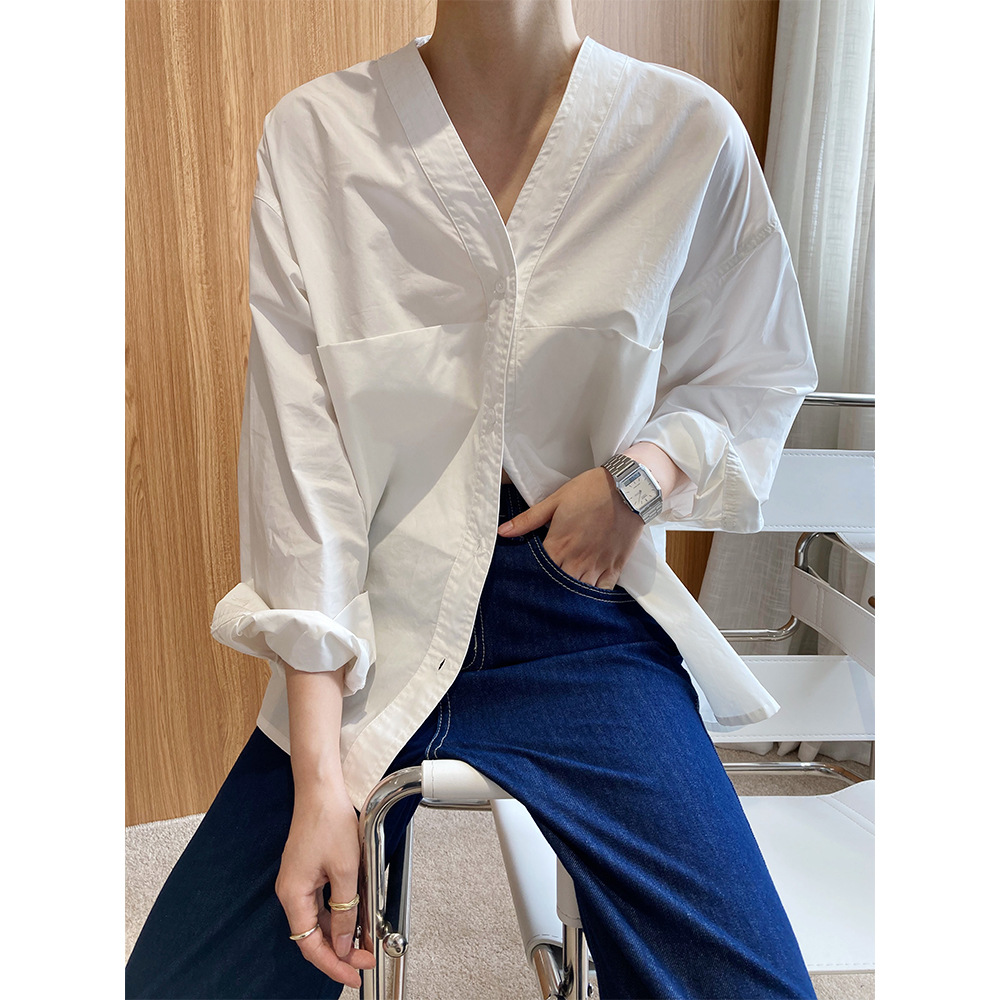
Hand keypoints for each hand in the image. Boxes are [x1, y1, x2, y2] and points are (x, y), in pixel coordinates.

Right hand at [275, 783, 375, 987]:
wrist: (321, 789)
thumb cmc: (329, 820)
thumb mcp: (346, 871)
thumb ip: (345, 912)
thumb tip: (342, 943)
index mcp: (294, 895)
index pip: (310, 945)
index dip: (332, 964)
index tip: (353, 975)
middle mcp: (291, 892)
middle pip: (313, 936)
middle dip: (339, 952)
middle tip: (364, 961)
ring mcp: (299, 882)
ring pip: (319, 920)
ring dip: (341, 933)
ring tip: (365, 942)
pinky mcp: (308, 872)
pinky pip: (322, 902)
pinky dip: (339, 913)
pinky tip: (356, 917)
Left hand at [497, 466, 644, 588]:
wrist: (628, 487)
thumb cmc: (590, 490)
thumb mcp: (555, 500)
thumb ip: (528, 519)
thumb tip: (503, 531)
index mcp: (559, 544)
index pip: (538, 573)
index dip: (530, 579)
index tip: (524, 581)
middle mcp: (577, 560)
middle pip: (558, 587)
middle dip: (549, 591)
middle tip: (541, 595)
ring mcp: (598, 565)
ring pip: (579, 592)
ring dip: (570, 596)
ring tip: (561, 599)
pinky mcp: (615, 566)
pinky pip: (604, 591)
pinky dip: (594, 596)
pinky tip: (586, 597)